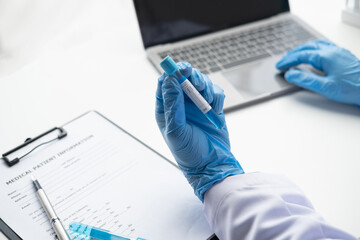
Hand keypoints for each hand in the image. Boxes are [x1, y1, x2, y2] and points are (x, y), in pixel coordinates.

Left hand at [155, 62, 243, 201]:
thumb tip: (169, 80)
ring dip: (206, 87)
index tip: (182, 70)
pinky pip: (215, 91)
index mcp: (166, 108)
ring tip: (208, 103)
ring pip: (201, 82)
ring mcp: (196, 104)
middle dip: (192, 76)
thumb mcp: (176, 130)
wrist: (212, 164)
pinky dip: (217, 96)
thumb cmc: (189, 152)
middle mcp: (180, 104)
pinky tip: (217, 110)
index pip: (164, 83)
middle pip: (184, 77)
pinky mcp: (212, 107)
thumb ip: (173, 105)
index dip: (172, 72)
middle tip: (199, 85)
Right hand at [276, 39, 359, 105]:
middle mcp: (332, 51)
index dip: (288, 61)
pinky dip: (312, 49)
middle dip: (292, 54)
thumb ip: (306, 80)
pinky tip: (311, 55)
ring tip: (293, 56)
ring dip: (302, 50)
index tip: (279, 66)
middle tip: (283, 62)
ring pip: (315, 45)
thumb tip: (291, 74)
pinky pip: (323, 47)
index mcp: (326, 56)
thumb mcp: (325, 87)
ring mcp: (338, 52)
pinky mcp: (342, 56)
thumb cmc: (354, 88)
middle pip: (306, 48)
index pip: (301, 55)